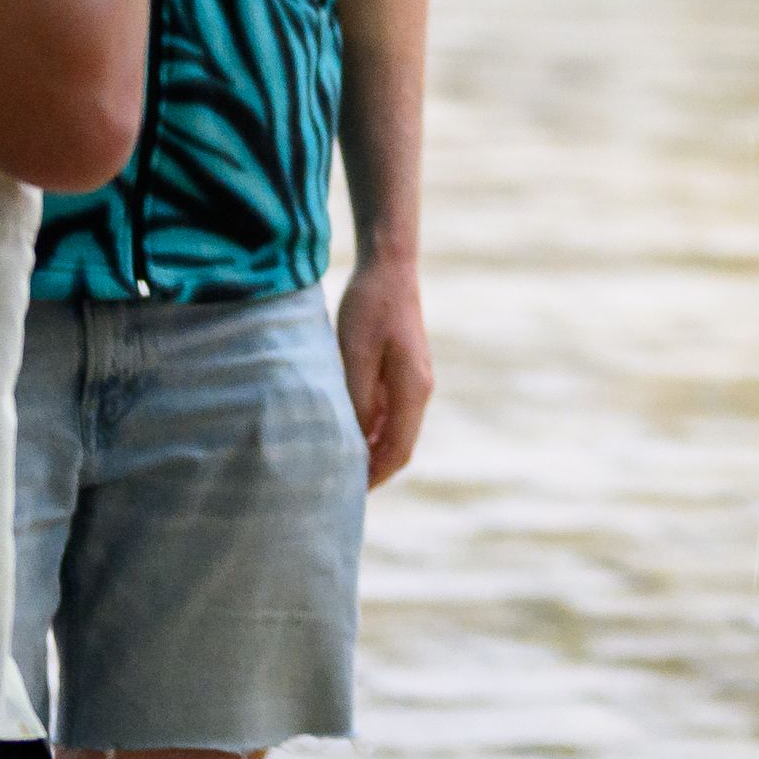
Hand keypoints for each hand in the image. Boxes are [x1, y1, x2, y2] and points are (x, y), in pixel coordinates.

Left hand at [337, 257, 432, 487]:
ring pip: (395, 429)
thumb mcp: (354, 354)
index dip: (374, 476)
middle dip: (373, 469)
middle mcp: (420, 389)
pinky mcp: (404, 369)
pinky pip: (390, 410)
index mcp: (413, 390)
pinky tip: (345, 428)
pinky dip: (371, 427)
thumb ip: (356, 399)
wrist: (389, 265)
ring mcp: (414, 379)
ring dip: (371, 448)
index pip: (397, 450)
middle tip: (337, 486)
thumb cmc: (369, 306)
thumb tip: (354, 440)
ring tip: (337, 462)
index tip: (346, 494)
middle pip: (399, 445)